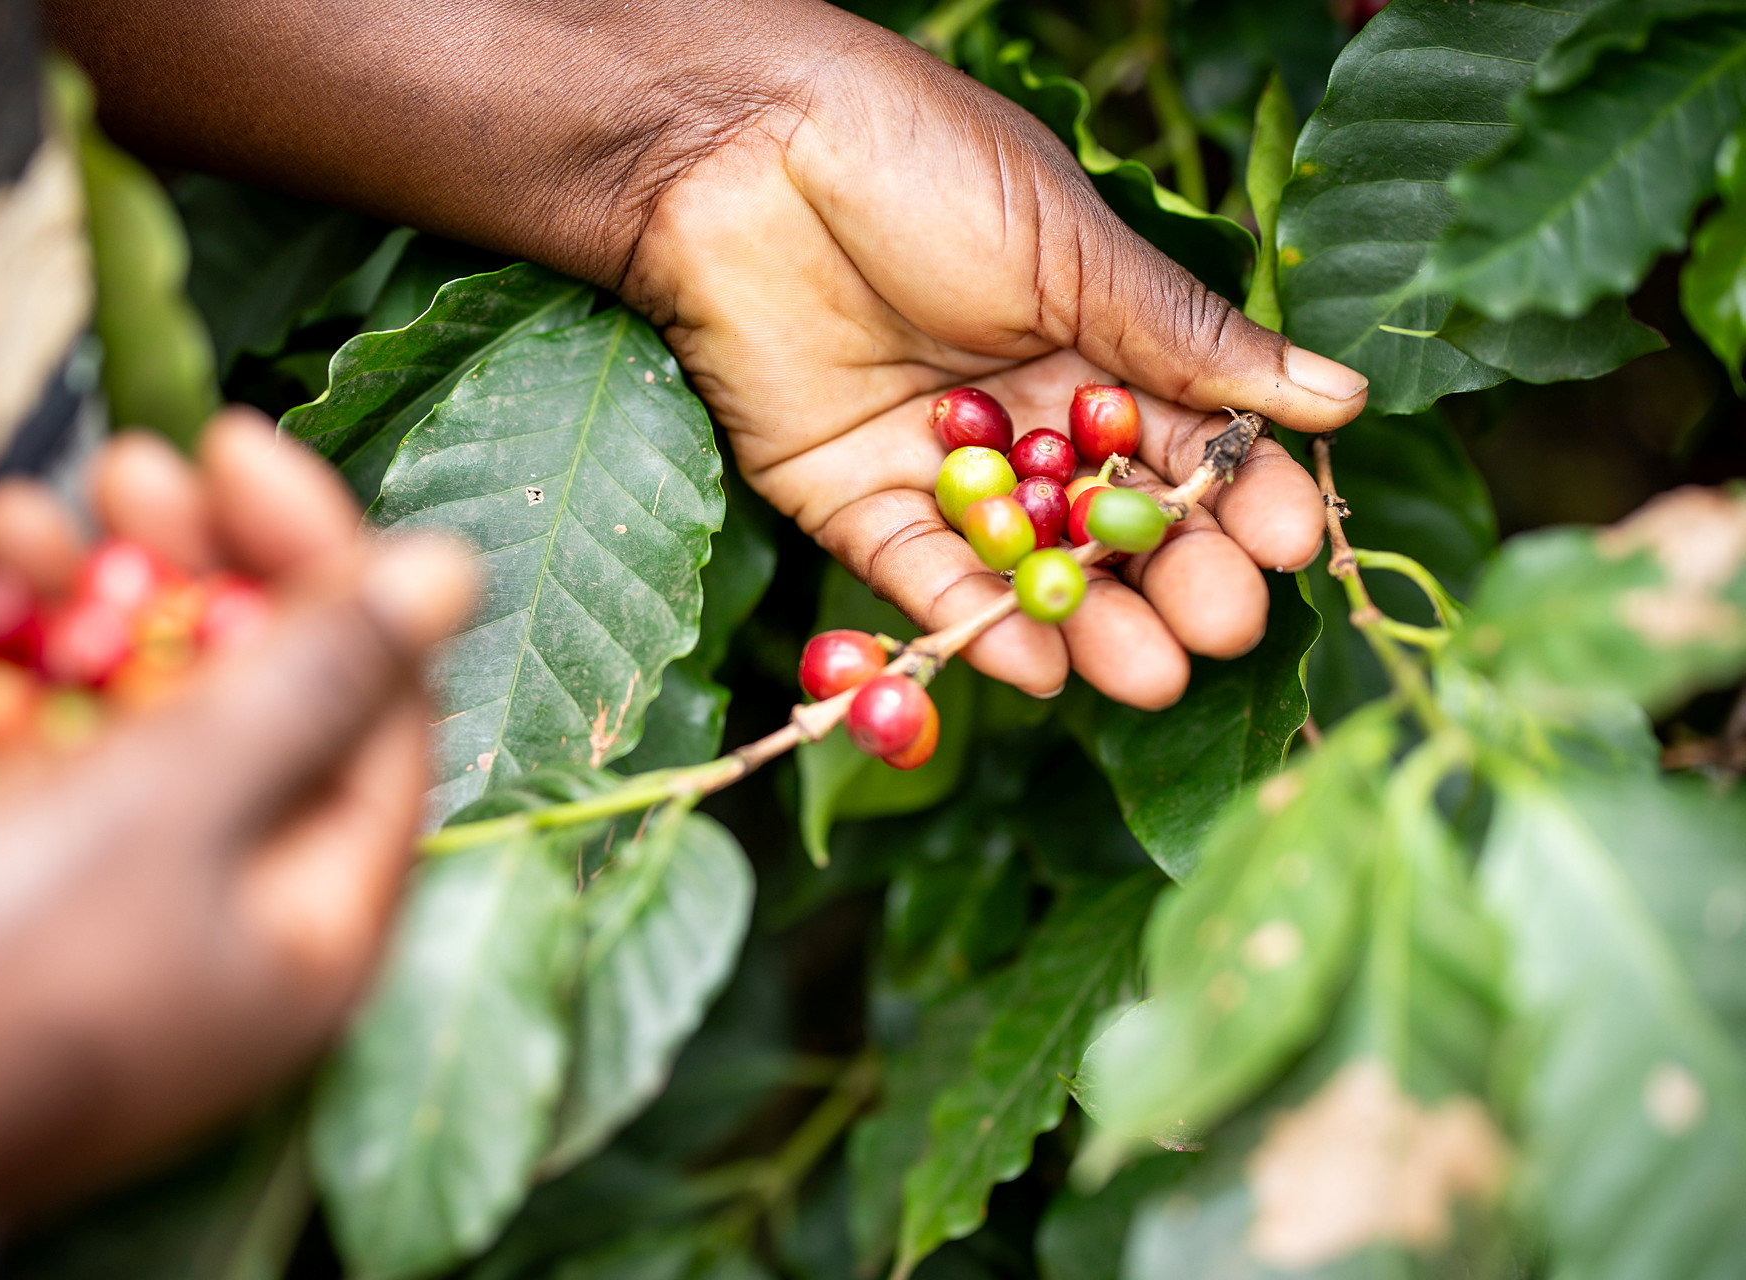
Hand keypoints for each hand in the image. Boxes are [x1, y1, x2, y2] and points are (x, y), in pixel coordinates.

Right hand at [0, 414, 473, 1275]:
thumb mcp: (167, 809)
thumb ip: (309, 686)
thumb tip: (445, 575)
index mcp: (316, 921)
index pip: (372, 706)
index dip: (322, 565)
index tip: (238, 454)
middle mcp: (232, 916)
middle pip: (255, 700)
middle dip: (191, 569)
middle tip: (134, 472)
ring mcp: (115, 908)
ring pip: (133, 713)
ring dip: (80, 602)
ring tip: (20, 524)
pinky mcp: (7, 897)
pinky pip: (33, 759)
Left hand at [617, 25, 1366, 705]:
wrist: (738, 149)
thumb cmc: (916, 161)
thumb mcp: (1071, 248)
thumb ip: (1187, 339)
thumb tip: (1337, 399)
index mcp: (1092, 344)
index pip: (1184, 441)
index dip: (1236, 494)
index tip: (1286, 544)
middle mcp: (1023, 416)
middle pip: (1112, 521)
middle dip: (1171, 577)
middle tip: (1220, 627)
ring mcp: (938, 466)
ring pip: (1025, 565)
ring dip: (1085, 622)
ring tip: (1146, 674)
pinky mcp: (847, 499)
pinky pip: (918, 575)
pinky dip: (970, 621)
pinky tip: (1034, 665)